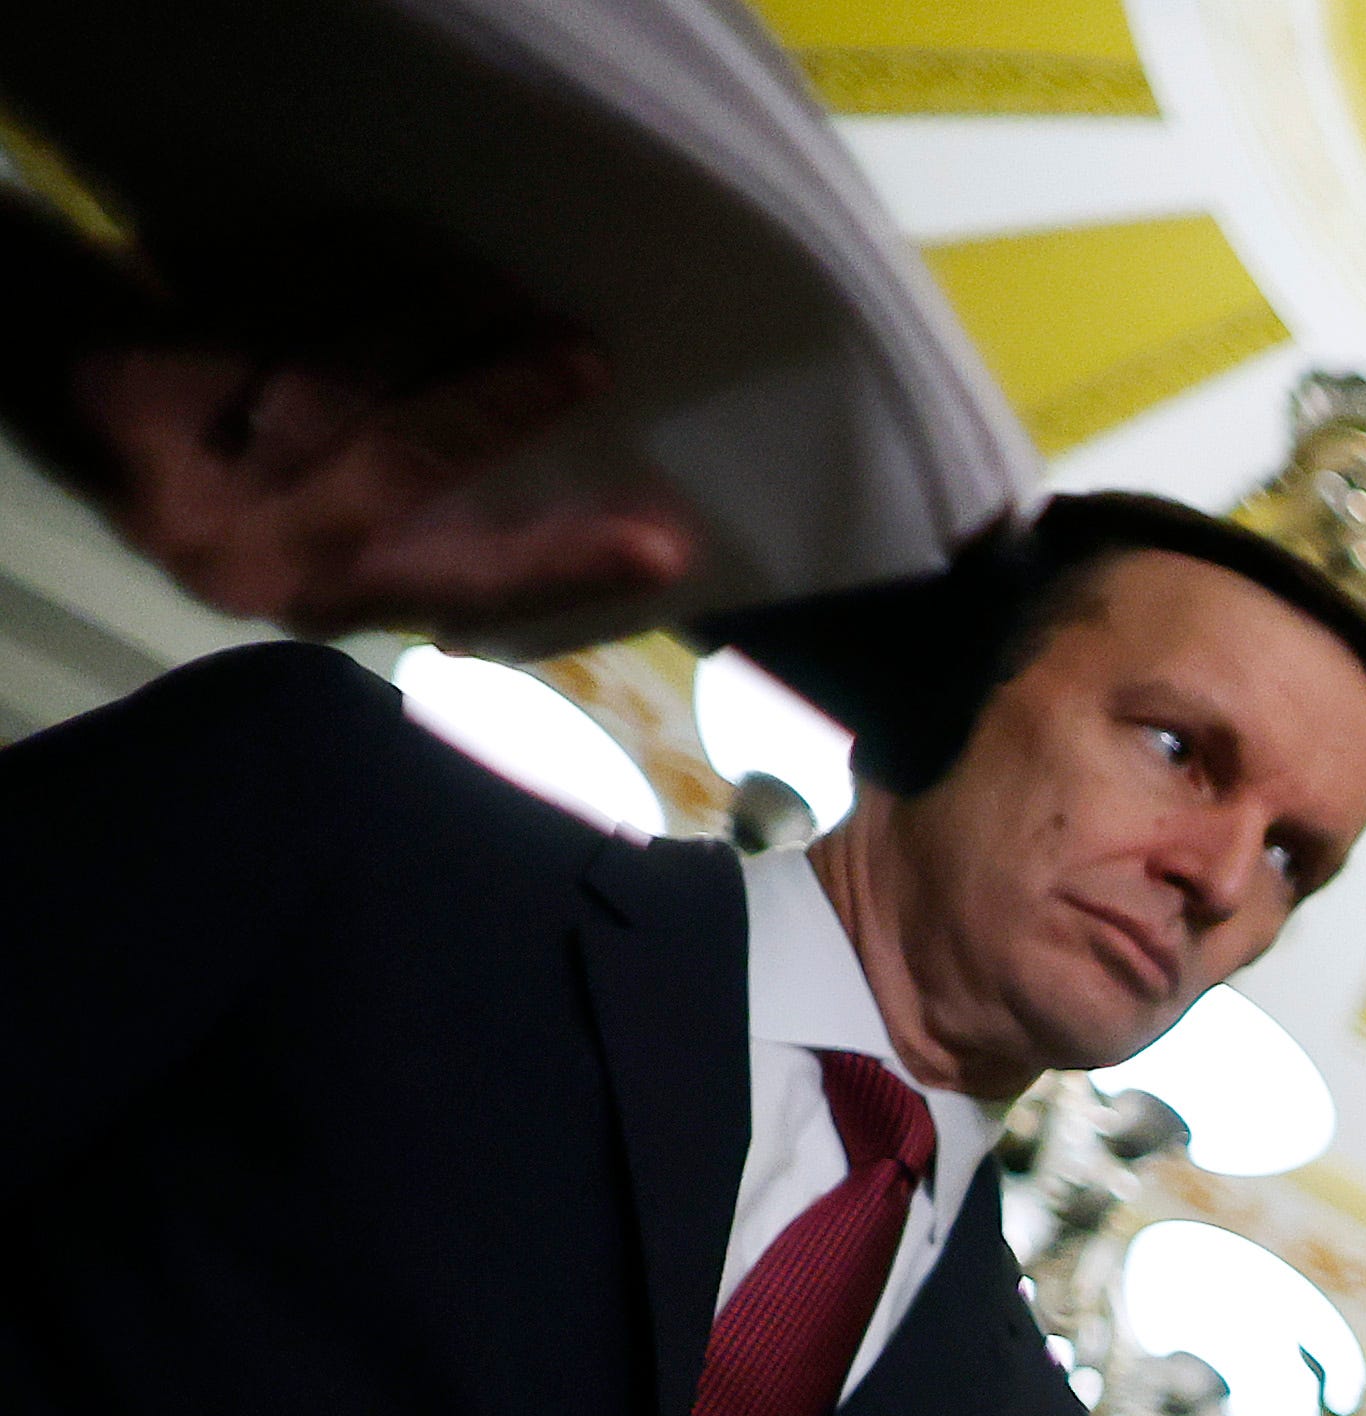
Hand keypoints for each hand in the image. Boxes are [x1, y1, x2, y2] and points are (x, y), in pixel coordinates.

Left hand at [67, 333, 693, 639]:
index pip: (456, 584)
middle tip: (581, 350)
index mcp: (318, 596)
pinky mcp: (144, 375)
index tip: (664, 543)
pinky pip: (269, 308)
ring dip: (435, 319)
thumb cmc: (251, 485)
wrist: (84, 420)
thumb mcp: (345, 545)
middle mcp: (247, 548)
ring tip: (506, 291)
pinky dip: (351, 271)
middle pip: (396, 461)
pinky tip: (418, 251)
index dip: (563, 564)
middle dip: (500, 398)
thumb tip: (646, 538)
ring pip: (333, 375)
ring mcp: (186, 462)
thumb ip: (450, 543)